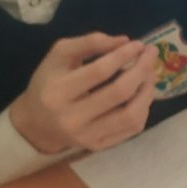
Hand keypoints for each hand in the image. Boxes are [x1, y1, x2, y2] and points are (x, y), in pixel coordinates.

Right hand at [8, 33, 154, 154]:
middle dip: (142, 70)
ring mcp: (87, 136)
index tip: (139, 44)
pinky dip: (144, 108)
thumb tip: (125, 41)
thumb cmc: (49, 83)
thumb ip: (89, 43)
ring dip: (147, 91)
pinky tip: (142, 94)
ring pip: (131, 115)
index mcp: (57, 92)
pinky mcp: (98, 146)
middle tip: (151, 55)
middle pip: (119, 93)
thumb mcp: (59, 56)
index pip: (99, 71)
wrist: (35, 124)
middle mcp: (72, 118)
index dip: (123, 55)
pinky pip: (132, 128)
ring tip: (150, 74)